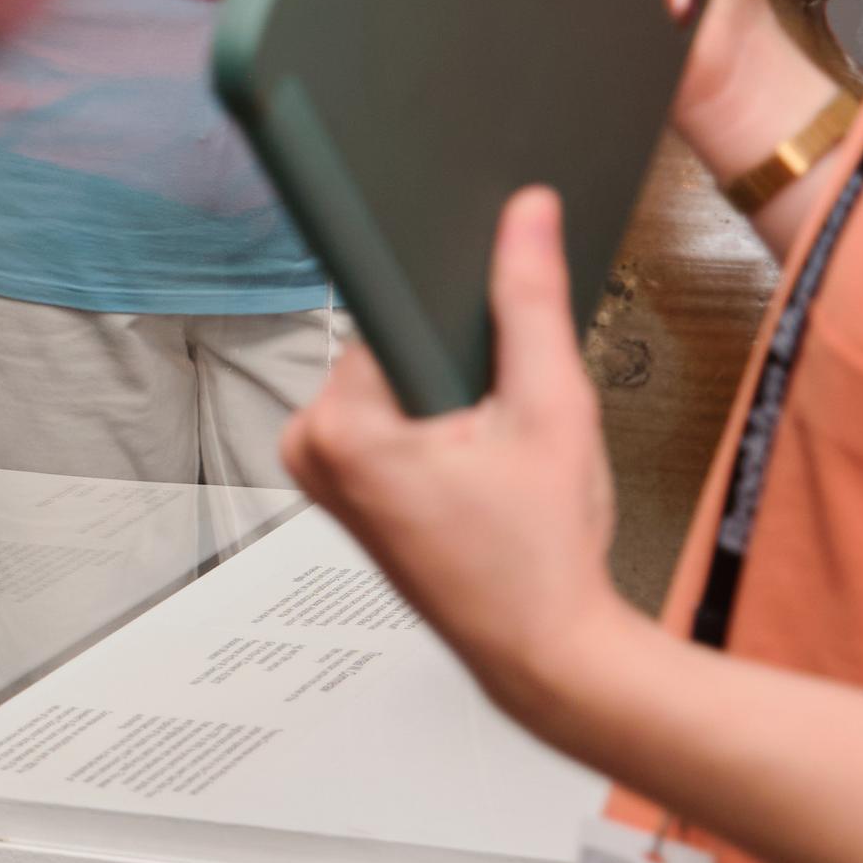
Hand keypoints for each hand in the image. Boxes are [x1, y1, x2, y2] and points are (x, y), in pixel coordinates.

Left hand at [281, 185, 636, 731]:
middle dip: (456, 356)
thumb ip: (531, 301)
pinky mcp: (341, 486)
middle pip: (393, 342)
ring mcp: (320, 471)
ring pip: (396, 377)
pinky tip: (477, 456)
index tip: (484, 296)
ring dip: (449, 390)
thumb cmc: (541, 556)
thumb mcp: (553, 409)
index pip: (388, 305)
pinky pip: (387, 415)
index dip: (448, 296)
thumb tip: (523, 212)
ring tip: (493, 443)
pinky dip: (435, 420)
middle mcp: (309, 446)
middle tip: (503, 409)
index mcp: (340, 425)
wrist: (545, 651)